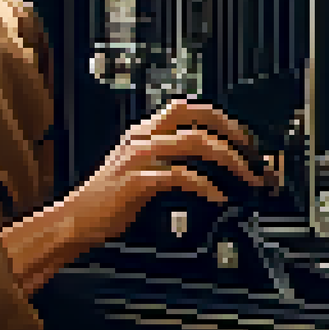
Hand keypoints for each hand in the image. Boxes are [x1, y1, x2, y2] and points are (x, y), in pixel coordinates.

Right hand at [79, 99, 266, 242]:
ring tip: (247, 177)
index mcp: (144, 131)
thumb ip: (165, 157)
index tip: (243, 136)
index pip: (188, 108)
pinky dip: (207, 186)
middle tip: (254, 155)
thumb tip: (204, 159)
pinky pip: (182, 176)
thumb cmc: (109, 200)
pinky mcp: (138, 180)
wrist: (75, 221)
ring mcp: (140, 157)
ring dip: (229, 159)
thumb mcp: (139, 168)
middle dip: (232, 133)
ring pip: (195, 143)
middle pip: (197, 119)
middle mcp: (143, 137)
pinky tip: (220, 197)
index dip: (220, 118)